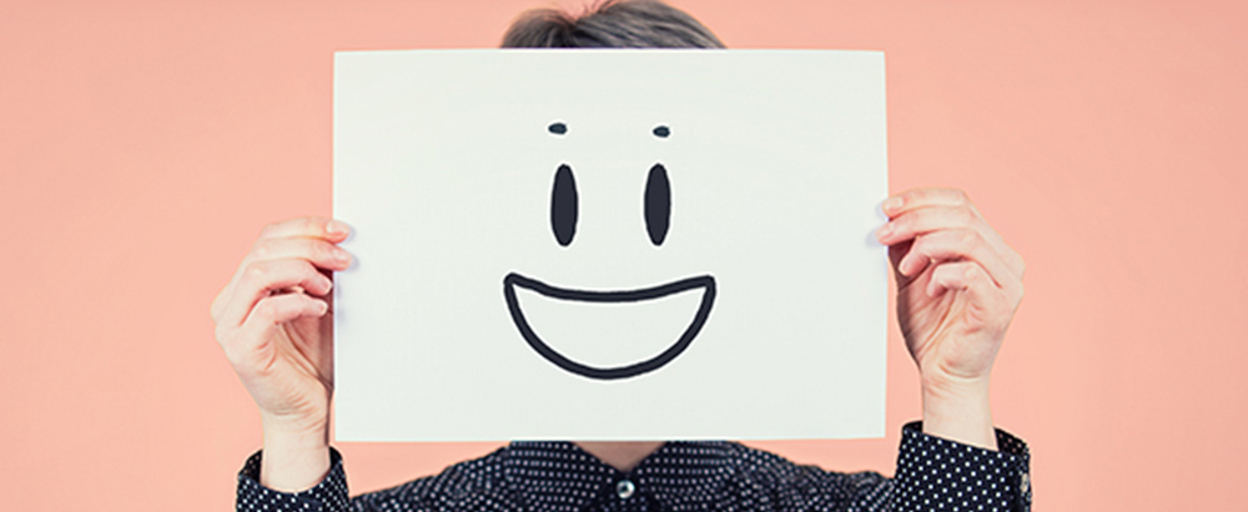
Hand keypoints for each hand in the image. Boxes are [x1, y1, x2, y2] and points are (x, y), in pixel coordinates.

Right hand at [210, 216, 351, 489]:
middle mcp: (229, 301)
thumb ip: (321, 272)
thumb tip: (340, 236)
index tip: (342, 230)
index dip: (305, 227)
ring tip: (330, 286)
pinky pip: (266, 311)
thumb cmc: (314, 358)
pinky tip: (320, 309)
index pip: (267, 237)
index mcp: (244, 285)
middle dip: (310, 246)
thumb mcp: (321, 303)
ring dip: (302, 270)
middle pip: (263, 249)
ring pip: (259, 273)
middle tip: (346, 259)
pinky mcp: (241, 349)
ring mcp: (229, 326)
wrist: (308, 410)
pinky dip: (298, 302)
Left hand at [876, 188, 1023, 447]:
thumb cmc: (932, 329)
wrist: (942, 376)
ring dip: (925, 246)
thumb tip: (889, 215)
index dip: (921, 198)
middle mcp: (1005, 260)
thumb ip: (906, 246)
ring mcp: (1007, 283)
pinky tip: (928, 290)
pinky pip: (970, 273)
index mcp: (988, 246)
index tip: (886, 207)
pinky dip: (941, 274)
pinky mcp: (1000, 306)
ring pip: (968, 238)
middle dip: (915, 219)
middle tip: (883, 233)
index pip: (960, 202)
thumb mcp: (911, 277)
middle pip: (962, 214)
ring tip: (906, 267)